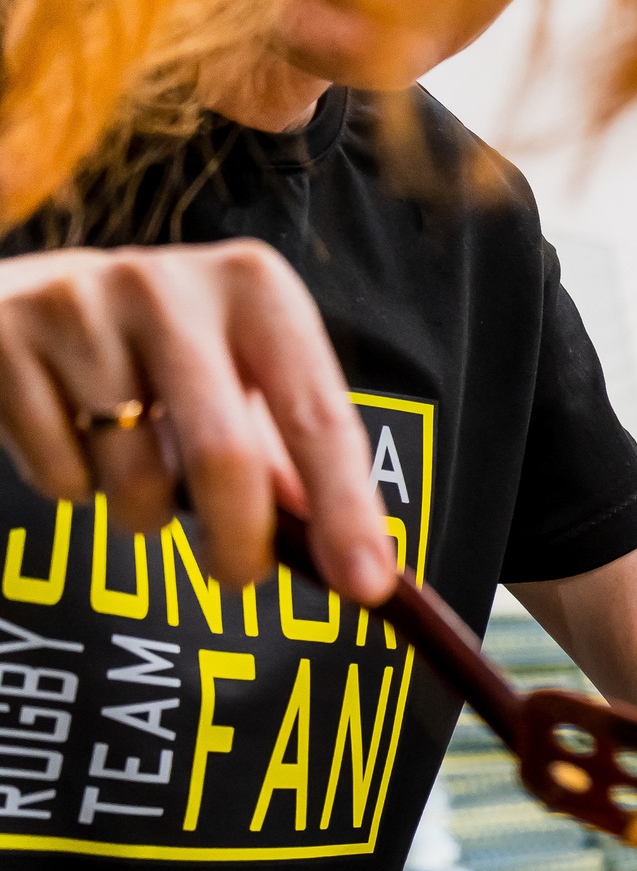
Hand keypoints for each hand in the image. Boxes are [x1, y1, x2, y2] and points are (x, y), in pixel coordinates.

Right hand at [0, 242, 394, 601]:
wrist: (20, 298)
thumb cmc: (157, 352)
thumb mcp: (234, 375)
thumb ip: (287, 453)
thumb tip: (351, 554)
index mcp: (254, 288)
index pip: (318, 416)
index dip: (346, 508)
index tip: (366, 586)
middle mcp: (169, 284)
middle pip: (224, 453)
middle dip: (239, 541)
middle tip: (238, 577)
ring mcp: (79, 304)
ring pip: (133, 477)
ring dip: (142, 513)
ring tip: (134, 475)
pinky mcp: (5, 337)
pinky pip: (60, 472)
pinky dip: (74, 486)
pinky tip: (73, 441)